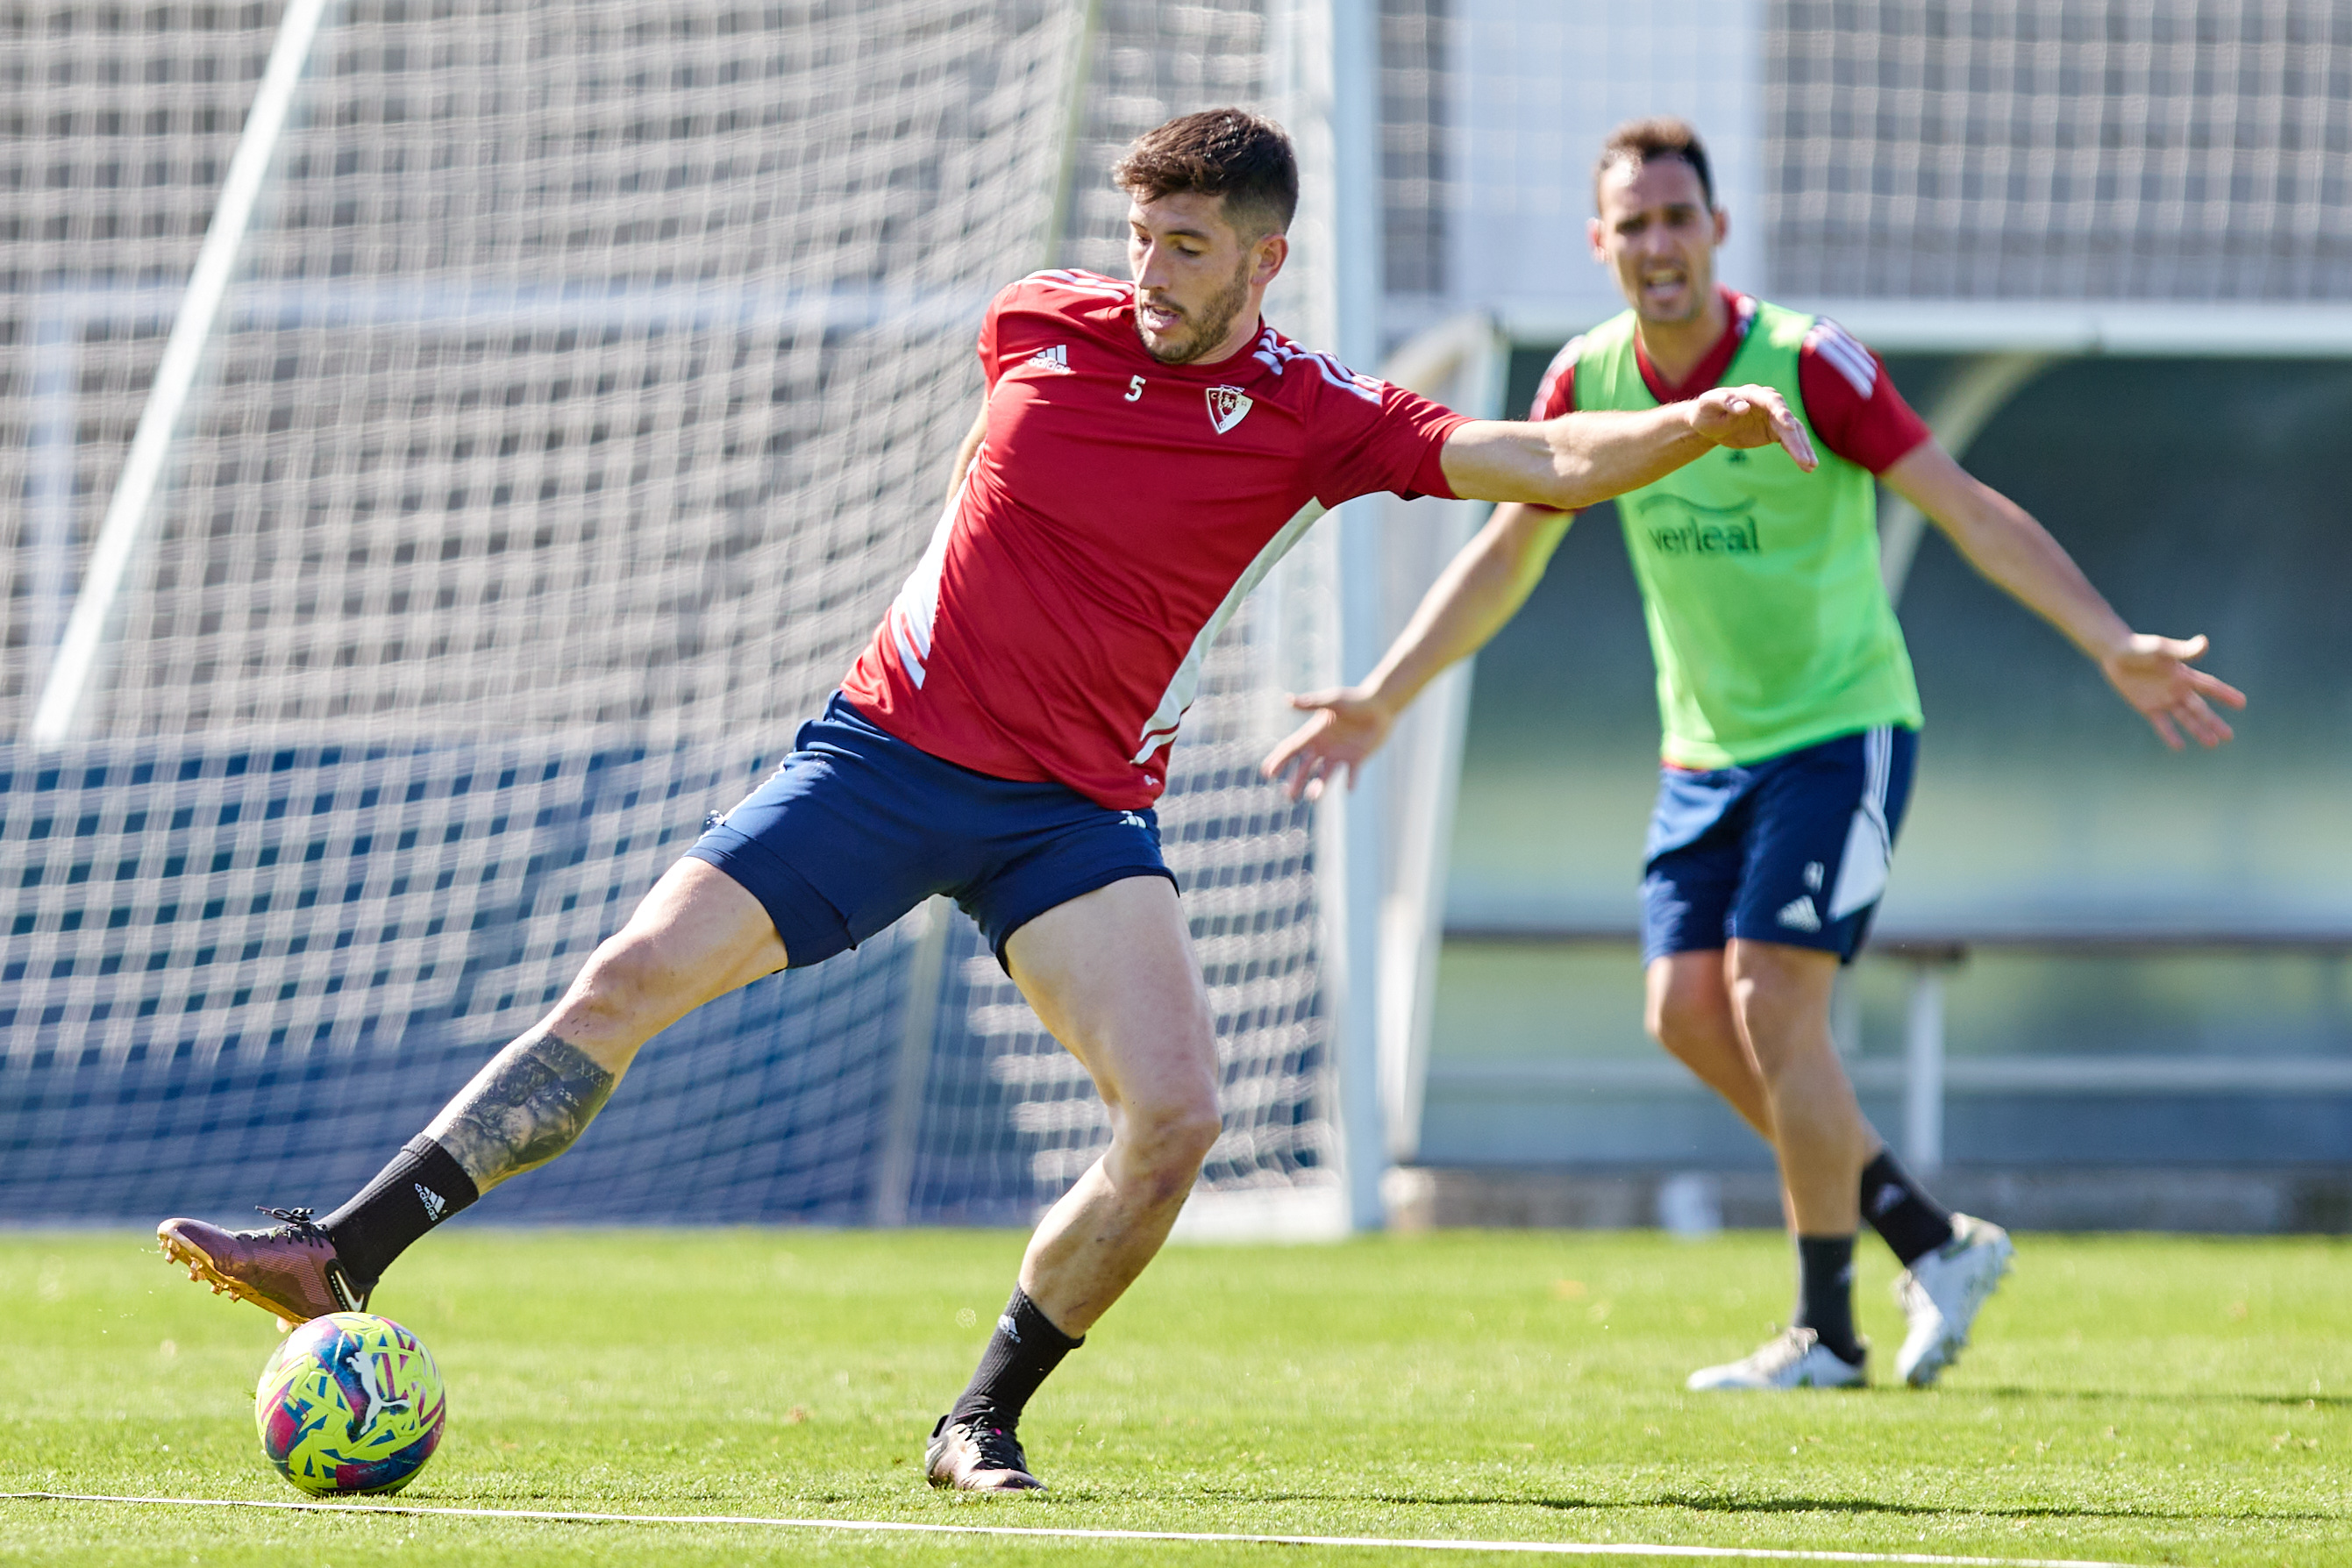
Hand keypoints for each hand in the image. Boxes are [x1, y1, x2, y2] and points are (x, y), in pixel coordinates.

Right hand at [1260, 687, 1396, 801]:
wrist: (1381, 705)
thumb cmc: (1355, 699)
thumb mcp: (1332, 701)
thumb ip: (1311, 703)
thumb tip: (1287, 700)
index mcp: (1314, 733)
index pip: (1292, 749)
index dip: (1279, 760)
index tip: (1267, 773)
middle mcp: (1324, 747)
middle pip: (1305, 767)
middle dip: (1296, 781)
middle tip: (1288, 796)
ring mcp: (1340, 755)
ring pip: (1325, 775)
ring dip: (1318, 787)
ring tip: (1313, 798)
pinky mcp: (1357, 759)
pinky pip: (1352, 774)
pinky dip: (1351, 781)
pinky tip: (1349, 790)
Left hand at [1687, 384, 1816, 471]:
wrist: (1707, 422)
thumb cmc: (1706, 409)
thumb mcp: (1709, 404)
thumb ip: (1726, 402)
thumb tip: (1744, 407)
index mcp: (1753, 394)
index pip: (1772, 401)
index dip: (1781, 412)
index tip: (1790, 425)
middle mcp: (1768, 404)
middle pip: (1787, 421)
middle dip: (1797, 439)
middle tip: (1805, 458)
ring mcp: (1773, 418)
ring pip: (1793, 433)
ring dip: (1803, 449)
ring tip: (1811, 466)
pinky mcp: (1773, 432)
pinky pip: (1789, 442)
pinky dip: (1797, 452)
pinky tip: (1807, 466)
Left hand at [2099, 633, 2244, 748]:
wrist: (2114, 653)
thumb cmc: (2139, 647)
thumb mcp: (2162, 649)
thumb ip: (2182, 650)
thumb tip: (2204, 642)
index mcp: (2184, 675)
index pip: (2210, 687)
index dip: (2226, 694)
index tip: (2242, 704)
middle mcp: (2177, 689)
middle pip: (2200, 708)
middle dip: (2214, 722)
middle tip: (2229, 737)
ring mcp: (2163, 699)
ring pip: (2185, 718)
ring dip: (2198, 730)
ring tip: (2212, 744)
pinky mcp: (2147, 706)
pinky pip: (2161, 723)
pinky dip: (2170, 734)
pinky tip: (2179, 746)